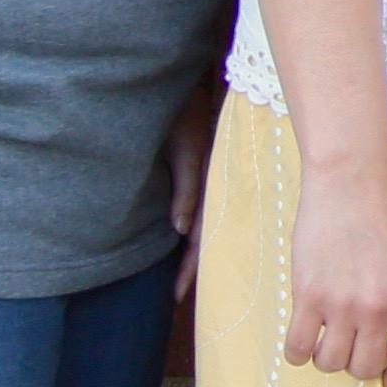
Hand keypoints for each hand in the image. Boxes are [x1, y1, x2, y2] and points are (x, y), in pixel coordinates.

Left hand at [164, 108, 213, 301]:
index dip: (189, 269)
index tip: (175, 296)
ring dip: (190, 254)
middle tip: (174, 298)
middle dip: (190, 270)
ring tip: (178, 279)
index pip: (202, 239)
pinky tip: (181, 241)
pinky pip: (196, 212)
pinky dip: (189, 233)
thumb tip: (181, 231)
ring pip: (201, 229)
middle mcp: (211, 192)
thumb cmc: (185, 115)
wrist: (185, 88)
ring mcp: (204, 185)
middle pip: (203, 240)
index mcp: (212, 189)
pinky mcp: (196, 175)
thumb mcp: (185, 151)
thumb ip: (186, 190)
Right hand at [284, 162, 386, 386]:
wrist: (351, 187)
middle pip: (364, 368)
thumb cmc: (383, 222)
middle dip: (359, 365)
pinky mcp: (308, 296)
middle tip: (352, 348)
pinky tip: (303, 340)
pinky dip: (299, 352)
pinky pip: (299, 347)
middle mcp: (380, 309)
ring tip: (327, 340)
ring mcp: (342, 305)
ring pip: (331, 362)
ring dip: (328, 358)